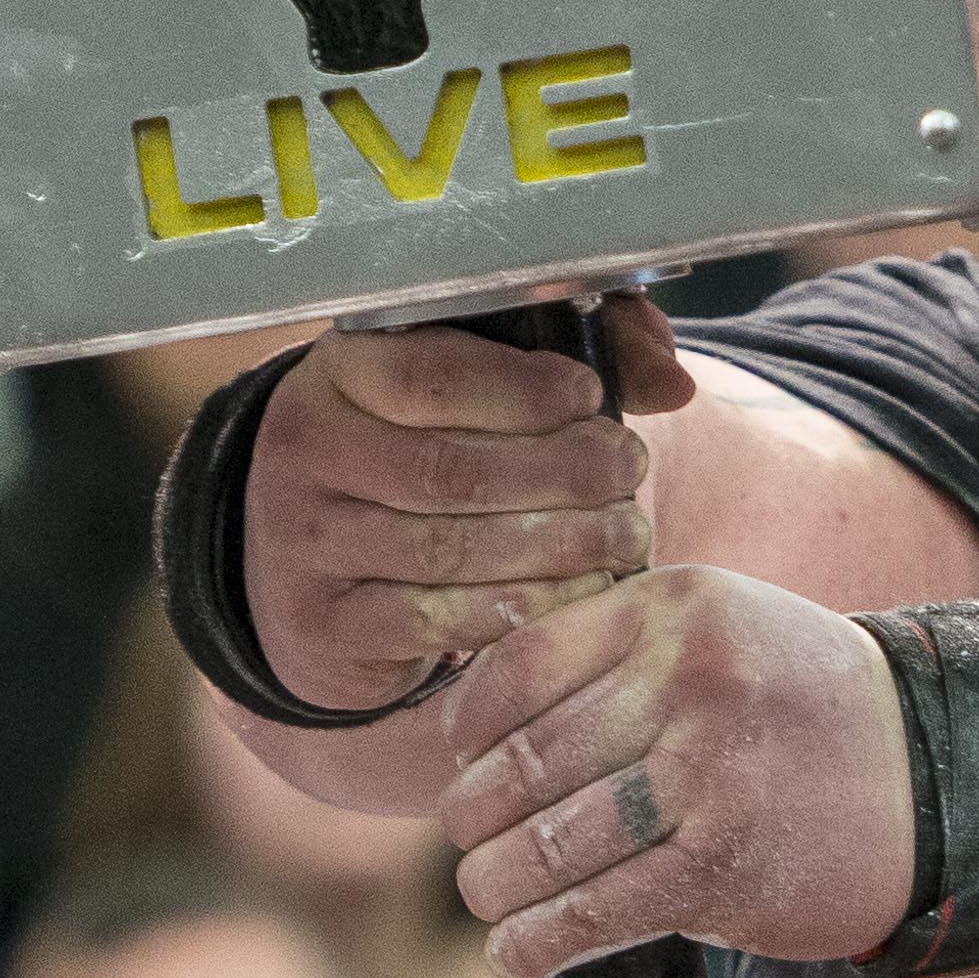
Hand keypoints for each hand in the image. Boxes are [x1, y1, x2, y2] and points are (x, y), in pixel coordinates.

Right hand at [248, 300, 686, 717]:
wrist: (307, 554)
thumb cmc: (418, 445)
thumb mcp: (475, 380)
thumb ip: (573, 355)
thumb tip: (672, 381)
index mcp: (343, 369)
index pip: (429, 375)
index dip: (523, 390)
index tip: (592, 398)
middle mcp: (307, 449)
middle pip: (448, 470)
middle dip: (561, 474)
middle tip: (629, 472)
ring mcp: (305, 542)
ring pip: (447, 551)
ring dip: (557, 548)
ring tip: (624, 536)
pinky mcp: (324, 622)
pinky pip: (434, 622)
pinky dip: (521, 609)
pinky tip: (579, 593)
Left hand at [433, 564, 915, 977]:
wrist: (932, 776)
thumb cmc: (798, 709)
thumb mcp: (717, 634)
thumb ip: (613, 658)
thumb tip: (469, 726)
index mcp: (675, 608)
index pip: (521, 668)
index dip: (468, 729)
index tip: (462, 762)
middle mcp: (691, 679)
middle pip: (524, 763)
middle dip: (473, 818)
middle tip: (471, 841)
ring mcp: (709, 773)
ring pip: (544, 845)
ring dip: (494, 888)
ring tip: (489, 898)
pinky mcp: (724, 865)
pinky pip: (591, 912)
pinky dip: (536, 942)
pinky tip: (520, 954)